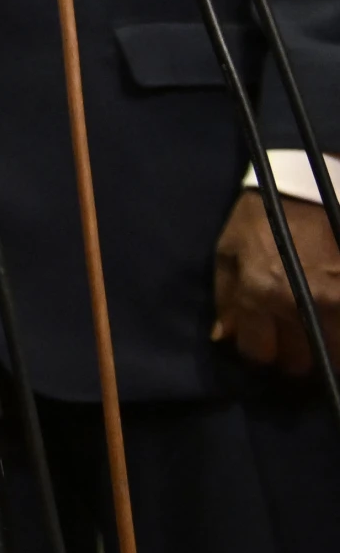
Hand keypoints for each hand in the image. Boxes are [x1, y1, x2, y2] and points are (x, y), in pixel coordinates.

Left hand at [212, 188, 339, 375]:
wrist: (303, 189)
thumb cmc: (259, 218)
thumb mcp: (227, 251)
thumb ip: (225, 298)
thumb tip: (224, 337)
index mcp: (260, 293)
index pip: (259, 353)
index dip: (258, 350)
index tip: (262, 340)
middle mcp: (300, 303)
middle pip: (299, 363)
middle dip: (291, 355)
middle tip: (290, 338)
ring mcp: (336, 299)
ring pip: (335, 356)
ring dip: (324, 349)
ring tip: (314, 329)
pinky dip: (338, 331)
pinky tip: (329, 319)